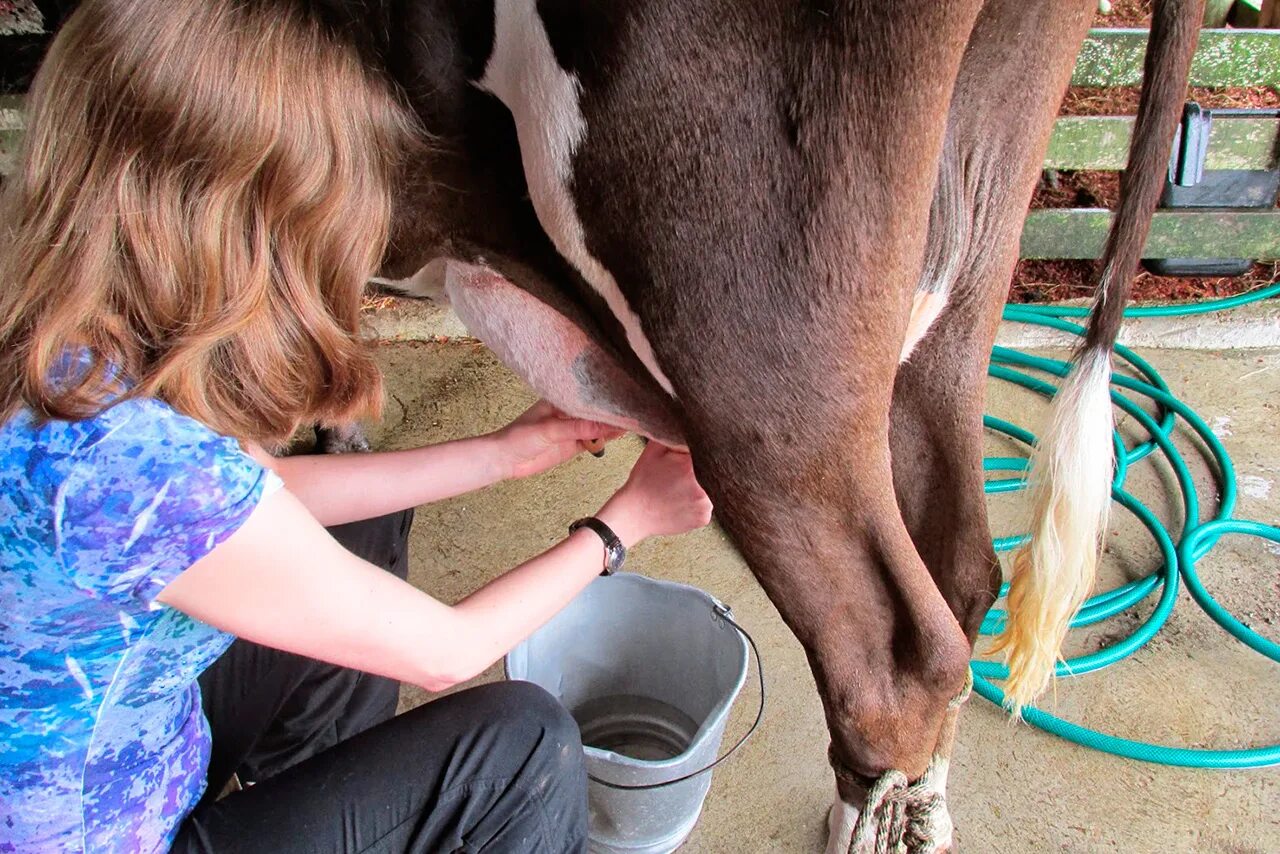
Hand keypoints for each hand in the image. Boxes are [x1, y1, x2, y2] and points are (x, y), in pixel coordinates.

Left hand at [490, 400, 623, 479]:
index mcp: (561, 399)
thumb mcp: (549, 430)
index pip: (588, 396)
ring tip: (636, 421)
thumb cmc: (518, 437)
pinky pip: (594, 440)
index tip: (624, 397)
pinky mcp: (574, 444)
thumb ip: (577, 428)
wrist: (504, 460)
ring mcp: (573, 428)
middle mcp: (569, 412)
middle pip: (596, 410)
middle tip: (636, 410)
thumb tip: (605, 426)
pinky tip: (621, 434)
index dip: (605, 396)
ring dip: (613, 425)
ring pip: (598, 425)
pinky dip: (606, 439)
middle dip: (614, 411)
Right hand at [596, 442, 712, 546]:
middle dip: (700, 470)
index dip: (699, 453)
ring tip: (679, 489)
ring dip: (700, 487)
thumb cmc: (643, 481)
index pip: (707, 452)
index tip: (687, 460)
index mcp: (692, 465)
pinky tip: (681, 502)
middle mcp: (704, 487)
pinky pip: (706, 506)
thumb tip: (686, 424)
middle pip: (712, 472)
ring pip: (711, 489)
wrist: (634, 514)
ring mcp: (705, 505)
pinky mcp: (703, 519)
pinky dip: (697, 504)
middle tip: (680, 476)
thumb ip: (671, 435)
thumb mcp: (653, 451)